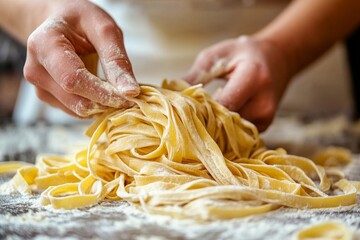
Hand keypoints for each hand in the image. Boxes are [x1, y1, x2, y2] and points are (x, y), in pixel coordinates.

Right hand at [23, 0, 139, 117]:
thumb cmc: (82, 22)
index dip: (102, 92)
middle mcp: (35, 69)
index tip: (129, 96)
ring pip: (76, 109)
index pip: (73, 79)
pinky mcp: (47, 97)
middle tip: (129, 97)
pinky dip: (93, 105)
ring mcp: (39, 86)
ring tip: (115, 90)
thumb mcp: (104, 29)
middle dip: (105, 102)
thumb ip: (116, 59)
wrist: (61, 23)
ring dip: (101, 105)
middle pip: (74, 98)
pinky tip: (102, 91)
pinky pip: (75, 110)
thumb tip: (130, 91)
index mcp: (43, 44)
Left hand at [184, 36, 289, 131]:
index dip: (201, 110)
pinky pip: (239, 134)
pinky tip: (217, 119)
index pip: (223, 104)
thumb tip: (171, 95)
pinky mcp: (265, 125)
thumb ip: (196, 75)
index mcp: (253, 77)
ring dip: (215, 127)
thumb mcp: (217, 55)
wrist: (278, 59)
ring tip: (202, 116)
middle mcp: (263, 101)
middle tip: (186, 117)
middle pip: (227, 123)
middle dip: (205, 121)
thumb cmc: (243, 54)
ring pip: (232, 132)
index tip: (183, 110)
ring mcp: (266, 117)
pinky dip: (226, 129)